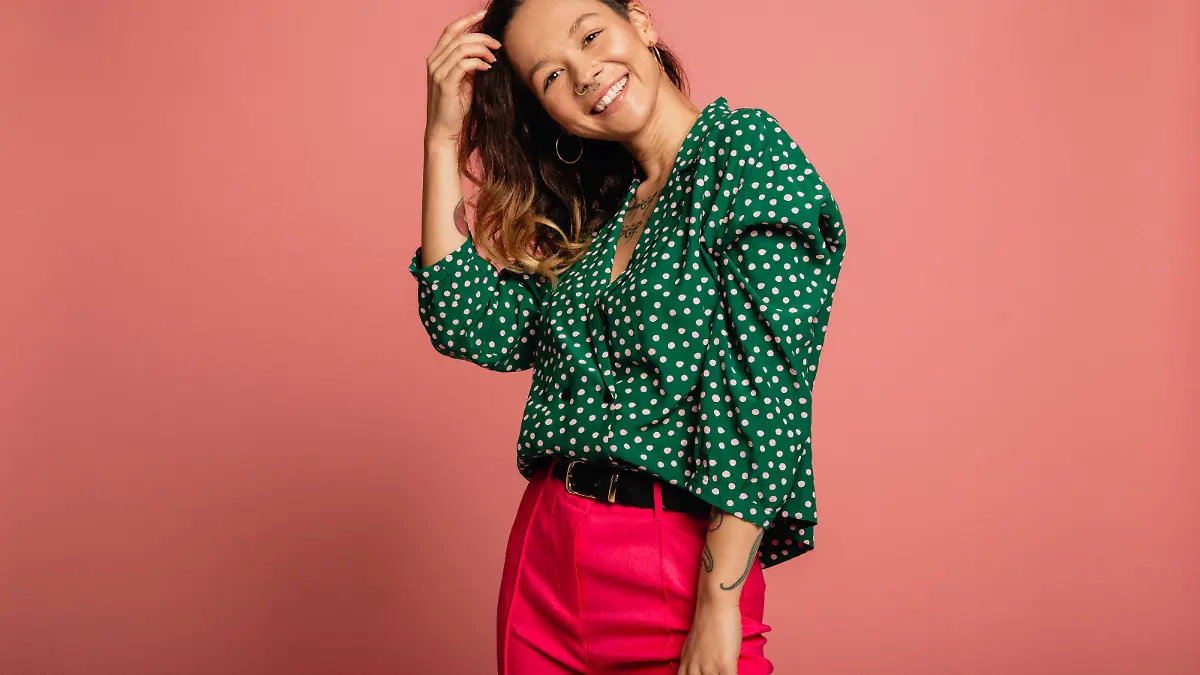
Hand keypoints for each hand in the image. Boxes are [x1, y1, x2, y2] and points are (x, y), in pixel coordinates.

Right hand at [424, 9, 500, 146]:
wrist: (444, 130)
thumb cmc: (456, 107)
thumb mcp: (465, 81)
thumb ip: (471, 65)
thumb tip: (488, 52)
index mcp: (437, 58)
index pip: (450, 30)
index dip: (467, 19)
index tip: (483, 13)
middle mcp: (434, 62)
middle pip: (458, 36)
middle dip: (481, 36)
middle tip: (498, 44)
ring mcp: (437, 72)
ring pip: (461, 47)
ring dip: (482, 49)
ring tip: (494, 58)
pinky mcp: (445, 83)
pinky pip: (463, 63)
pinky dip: (478, 62)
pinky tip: (488, 67)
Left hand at [676, 599, 742, 674]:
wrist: (715, 604)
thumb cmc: (708, 621)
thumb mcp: (694, 645)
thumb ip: (696, 661)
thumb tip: (703, 670)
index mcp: (685, 664)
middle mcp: (694, 668)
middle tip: (716, 674)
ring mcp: (709, 668)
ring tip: (727, 673)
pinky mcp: (724, 665)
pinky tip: (735, 673)